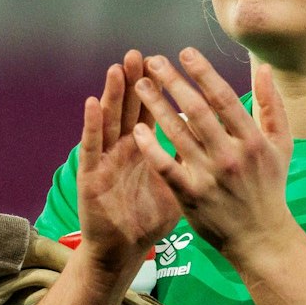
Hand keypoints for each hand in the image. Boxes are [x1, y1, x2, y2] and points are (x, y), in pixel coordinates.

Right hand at [77, 49, 181, 274]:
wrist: (122, 251)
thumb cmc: (149, 220)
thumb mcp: (176, 186)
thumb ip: (189, 160)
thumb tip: (215, 136)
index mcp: (144, 149)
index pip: (151, 111)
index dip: (159, 87)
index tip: (167, 62)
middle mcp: (122, 149)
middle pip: (128, 108)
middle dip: (135, 81)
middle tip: (140, 53)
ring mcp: (105, 160)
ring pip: (108, 120)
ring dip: (112, 93)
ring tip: (118, 68)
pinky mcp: (90, 177)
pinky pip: (91, 147)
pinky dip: (91, 125)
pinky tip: (92, 103)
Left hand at [132, 48, 297, 266]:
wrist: (260, 237)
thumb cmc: (269, 186)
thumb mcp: (281, 145)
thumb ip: (272, 105)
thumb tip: (264, 68)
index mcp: (252, 140)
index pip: (224, 98)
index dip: (203, 73)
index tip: (185, 53)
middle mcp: (231, 155)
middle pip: (197, 111)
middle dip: (174, 82)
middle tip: (154, 61)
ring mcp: (210, 176)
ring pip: (178, 134)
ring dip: (157, 106)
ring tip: (140, 85)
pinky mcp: (191, 196)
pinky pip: (167, 167)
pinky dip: (152, 148)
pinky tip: (138, 129)